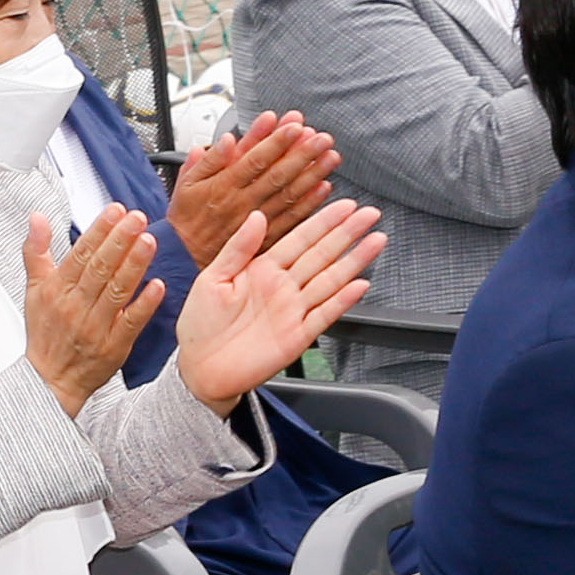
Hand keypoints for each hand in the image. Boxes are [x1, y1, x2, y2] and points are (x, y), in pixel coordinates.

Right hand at [22, 208, 159, 411]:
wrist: (49, 379)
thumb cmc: (45, 333)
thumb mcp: (33, 289)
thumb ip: (36, 251)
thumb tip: (38, 218)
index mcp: (58, 289)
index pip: (81, 254)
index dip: (99, 230)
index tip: (115, 210)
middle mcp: (76, 306)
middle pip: (100, 268)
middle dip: (120, 240)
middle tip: (137, 218)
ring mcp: (96, 326)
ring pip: (117, 291)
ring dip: (134, 265)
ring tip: (149, 240)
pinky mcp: (114, 346)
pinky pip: (131, 322)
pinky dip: (144, 304)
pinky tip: (158, 285)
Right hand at [166, 111, 339, 268]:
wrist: (183, 256)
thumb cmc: (187, 217)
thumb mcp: (185, 184)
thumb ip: (207, 160)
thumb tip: (226, 140)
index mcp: (223, 186)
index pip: (254, 159)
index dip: (276, 141)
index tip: (294, 125)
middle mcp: (242, 202)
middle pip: (277, 175)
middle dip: (302, 154)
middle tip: (322, 137)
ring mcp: (255, 220)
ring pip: (288, 195)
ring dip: (312, 175)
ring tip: (330, 157)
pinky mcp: (263, 237)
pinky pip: (290, 219)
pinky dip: (308, 204)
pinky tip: (323, 188)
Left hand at [175, 198, 386, 407]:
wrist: (198, 369)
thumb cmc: (200, 327)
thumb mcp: (211, 278)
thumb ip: (237, 248)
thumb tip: (256, 216)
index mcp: (262, 270)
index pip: (299, 239)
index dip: (323, 221)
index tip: (344, 204)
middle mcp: (282, 288)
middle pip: (322, 255)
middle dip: (347, 234)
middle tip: (369, 214)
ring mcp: (292, 311)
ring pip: (330, 280)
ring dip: (354, 260)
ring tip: (375, 241)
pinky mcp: (297, 337)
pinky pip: (324, 314)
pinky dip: (343, 300)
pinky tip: (360, 284)